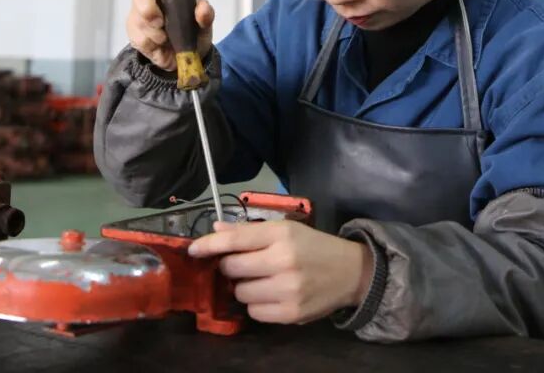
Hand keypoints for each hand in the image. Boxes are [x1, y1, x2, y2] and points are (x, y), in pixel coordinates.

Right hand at [127, 0, 214, 70]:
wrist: (185, 57)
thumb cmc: (194, 30)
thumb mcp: (205, 24)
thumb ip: (206, 15)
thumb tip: (203, 8)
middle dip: (147, 7)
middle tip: (160, 22)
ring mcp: (138, 9)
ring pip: (136, 15)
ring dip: (153, 31)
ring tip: (166, 38)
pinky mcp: (133, 28)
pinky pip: (136, 35)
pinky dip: (150, 43)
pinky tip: (159, 45)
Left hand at [187, 220, 373, 324]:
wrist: (350, 273)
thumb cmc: (314, 247)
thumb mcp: (286, 230)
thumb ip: (250, 231)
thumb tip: (216, 230)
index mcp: (282, 235)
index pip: (235, 239)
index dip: (208, 244)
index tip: (193, 249)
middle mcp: (284, 261)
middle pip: (232, 267)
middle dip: (230, 266)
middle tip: (244, 264)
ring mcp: (288, 290)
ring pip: (240, 292)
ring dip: (243, 287)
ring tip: (261, 280)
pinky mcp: (291, 314)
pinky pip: (254, 312)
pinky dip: (256, 304)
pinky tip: (271, 294)